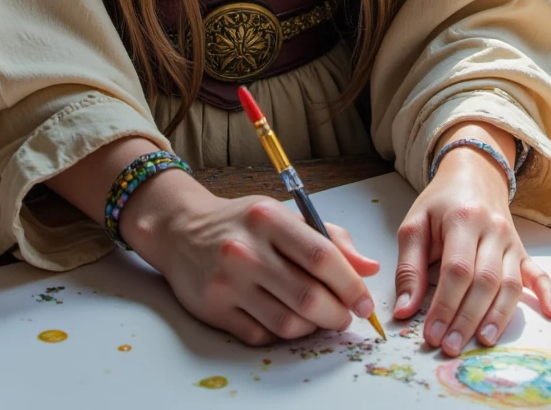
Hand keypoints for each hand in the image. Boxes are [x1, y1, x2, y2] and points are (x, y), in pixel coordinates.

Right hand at [122, 170, 380, 345]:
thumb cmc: (242, 222)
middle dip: (337, 314)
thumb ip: (330, 238)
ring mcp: (227, 282)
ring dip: (312, 328)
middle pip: (308, 297)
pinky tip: (285, 318)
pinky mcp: (214, 309)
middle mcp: (246, 249)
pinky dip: (281, 334)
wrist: (181, 229)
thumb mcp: (283, 214)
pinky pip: (262, 336)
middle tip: (345, 316)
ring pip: (287, 324)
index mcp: (268, 218)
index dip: (350, 285)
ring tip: (317, 317)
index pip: (322, 257)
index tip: (364, 302)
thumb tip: (370, 267)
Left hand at [393, 143, 550, 355]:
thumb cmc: (441, 203)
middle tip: (450, 346)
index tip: (432, 333)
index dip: (445, 305)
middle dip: (467, 318)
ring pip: (510, 284)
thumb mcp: (415, 225)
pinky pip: (539, 274)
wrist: (473, 173)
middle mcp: (492, 230)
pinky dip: (548, 294)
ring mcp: (511, 241)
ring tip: (482, 342)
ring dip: (497, 317)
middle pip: (485, 281)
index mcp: (462, 219)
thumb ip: (408, 268)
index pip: (457, 270)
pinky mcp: (523, 251)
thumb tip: (404, 311)